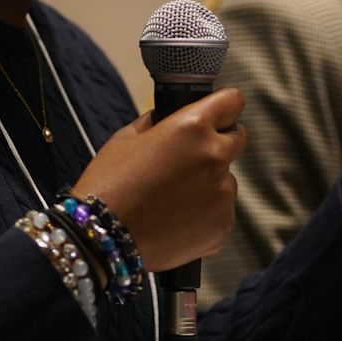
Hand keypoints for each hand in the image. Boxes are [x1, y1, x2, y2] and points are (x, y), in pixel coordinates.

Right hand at [71, 87, 248, 270]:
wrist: (104, 240)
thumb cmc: (109, 184)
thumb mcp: (126, 139)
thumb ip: (157, 122)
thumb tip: (169, 120)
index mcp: (193, 127)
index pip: (232, 101)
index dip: (223, 107)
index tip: (216, 115)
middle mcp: (215, 156)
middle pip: (237, 139)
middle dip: (218, 143)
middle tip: (188, 159)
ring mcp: (223, 193)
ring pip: (226, 178)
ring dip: (209, 181)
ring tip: (174, 198)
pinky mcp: (223, 224)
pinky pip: (221, 209)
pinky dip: (205, 211)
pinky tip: (177, 219)